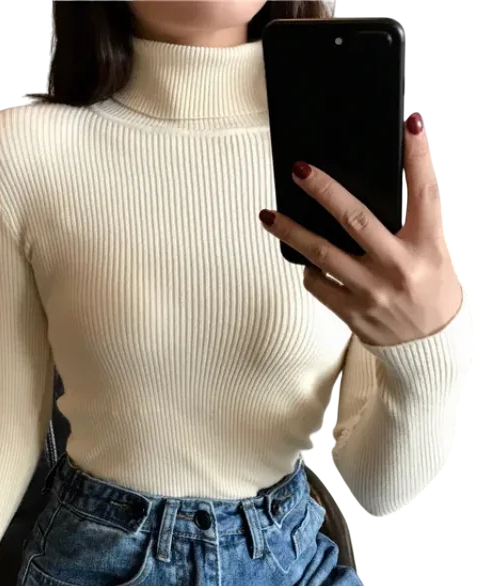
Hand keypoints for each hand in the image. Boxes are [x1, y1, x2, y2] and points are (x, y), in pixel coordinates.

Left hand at [258, 111, 463, 347]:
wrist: (432, 346)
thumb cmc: (431, 290)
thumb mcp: (433, 252)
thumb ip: (407, 226)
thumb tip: (367, 192)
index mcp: (429, 245)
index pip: (426, 192)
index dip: (420, 156)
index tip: (411, 124)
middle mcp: (400, 266)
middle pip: (356, 218)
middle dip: (324, 190)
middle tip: (299, 170)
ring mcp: (372, 291)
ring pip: (322, 254)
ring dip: (291, 232)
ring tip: (268, 215)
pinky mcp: (353, 313)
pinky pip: (318, 284)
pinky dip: (308, 269)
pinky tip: (306, 261)